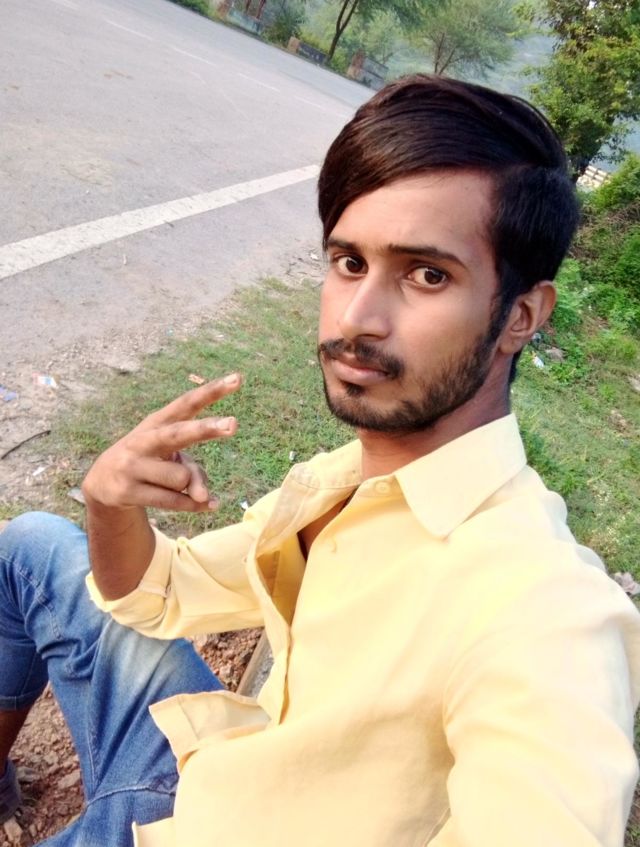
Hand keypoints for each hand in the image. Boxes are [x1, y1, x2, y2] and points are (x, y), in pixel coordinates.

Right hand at [82, 373, 241, 512]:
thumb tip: (202, 497)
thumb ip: (194, 472)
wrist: (103, 483)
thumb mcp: (172, 460)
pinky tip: (208, 505)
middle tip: (234, 424)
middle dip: (206, 429)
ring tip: (170, 484)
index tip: (237, 379)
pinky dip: (194, 505)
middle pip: (179, 434)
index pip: (187, 403)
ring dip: (187, 485)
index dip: (211, 392)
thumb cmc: (149, 462)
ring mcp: (133, 465)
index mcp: (158, 422)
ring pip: (181, 477)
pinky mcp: (128, 491)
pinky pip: (174, 501)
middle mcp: (144, 439)